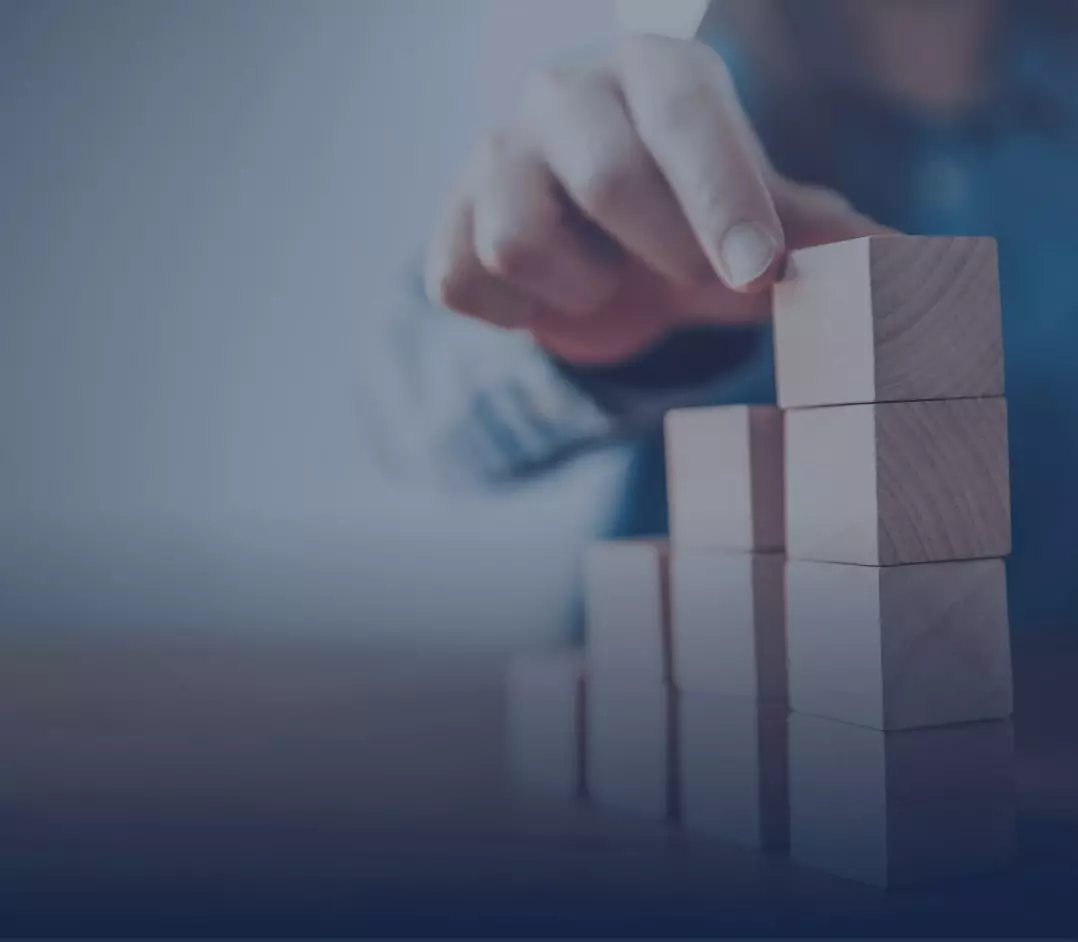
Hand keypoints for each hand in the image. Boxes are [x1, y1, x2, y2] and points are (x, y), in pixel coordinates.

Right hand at [424, 35, 886, 365]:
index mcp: (653, 75)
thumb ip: (825, 238)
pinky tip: (544, 296)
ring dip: (583, 289)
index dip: (723, 197)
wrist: (592, 253)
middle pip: (603, 173)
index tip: (759, 275)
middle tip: (691, 278)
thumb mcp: (758, 223)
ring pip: (518, 239)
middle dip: (662, 252)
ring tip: (605, 277)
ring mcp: (492, 155)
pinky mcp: (446, 223)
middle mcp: (562, 95)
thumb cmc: (685, 227)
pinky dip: (516, 316)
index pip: (686, 119)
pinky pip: (463, 284)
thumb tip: (909, 265)